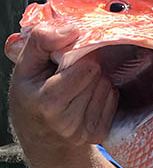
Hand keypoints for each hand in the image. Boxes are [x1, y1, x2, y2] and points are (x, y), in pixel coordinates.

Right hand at [8, 25, 117, 153]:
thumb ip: (41, 42)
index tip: (65, 61)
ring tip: (77, 87)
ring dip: (96, 81)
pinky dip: (103, 94)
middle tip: (70, 75)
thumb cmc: (30, 98)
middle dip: (87, 69)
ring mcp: (84, 130)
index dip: (78, 58)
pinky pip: (113, 99)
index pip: (86, 68)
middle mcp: (66, 121)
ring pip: (107, 86)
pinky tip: (86, 98)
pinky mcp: (98, 134)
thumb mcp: (24, 67)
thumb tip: (71, 29)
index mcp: (46, 102)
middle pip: (98, 76)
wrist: (40, 138)